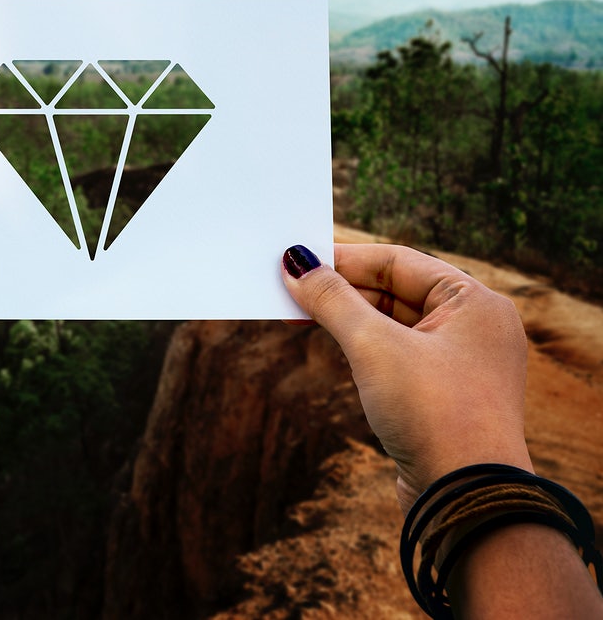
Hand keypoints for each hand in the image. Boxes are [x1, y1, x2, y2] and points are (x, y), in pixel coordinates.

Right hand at [281, 243, 531, 512]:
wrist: (467, 503)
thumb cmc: (434, 414)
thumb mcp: (374, 347)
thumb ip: (332, 300)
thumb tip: (296, 264)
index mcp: (475, 302)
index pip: (397, 261)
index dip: (343, 259)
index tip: (296, 259)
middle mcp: (473, 328)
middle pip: (393, 290)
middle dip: (340, 290)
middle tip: (288, 288)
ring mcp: (459, 364)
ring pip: (391, 324)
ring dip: (346, 319)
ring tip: (297, 314)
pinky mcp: (441, 396)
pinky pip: (394, 355)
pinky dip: (360, 347)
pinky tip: (329, 346)